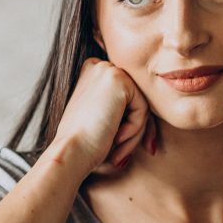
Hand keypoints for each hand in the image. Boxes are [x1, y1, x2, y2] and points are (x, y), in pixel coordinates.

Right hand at [51, 58, 155, 173]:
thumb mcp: (103, 120)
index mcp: (92, 73)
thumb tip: (152, 128)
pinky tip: (115, 137)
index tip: (121, 149)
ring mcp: (108, 70)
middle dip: (135, 130)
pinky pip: (143, 108)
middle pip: (135, 100)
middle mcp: (99, 66)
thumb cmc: (83, 144)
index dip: (129, 125)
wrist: (70, 152)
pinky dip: (135, 129)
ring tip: (117, 152)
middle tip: (121, 156)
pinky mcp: (119, 79)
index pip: (126, 98)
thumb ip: (122, 111)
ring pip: (141, 105)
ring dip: (134, 134)